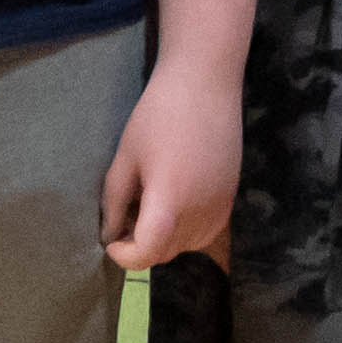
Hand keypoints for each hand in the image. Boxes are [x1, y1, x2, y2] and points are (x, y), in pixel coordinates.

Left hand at [101, 62, 237, 269]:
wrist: (205, 85)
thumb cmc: (157, 115)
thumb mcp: (126, 158)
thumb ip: (115, 202)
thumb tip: (110, 234)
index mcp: (170, 201)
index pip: (148, 254)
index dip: (125, 257)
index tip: (112, 241)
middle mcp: (200, 211)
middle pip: (166, 253)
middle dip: (141, 245)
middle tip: (125, 216)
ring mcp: (220, 206)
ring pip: (186, 245)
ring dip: (164, 239)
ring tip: (150, 206)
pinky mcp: (231, 198)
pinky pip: (205, 231)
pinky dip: (186, 230)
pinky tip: (175, 201)